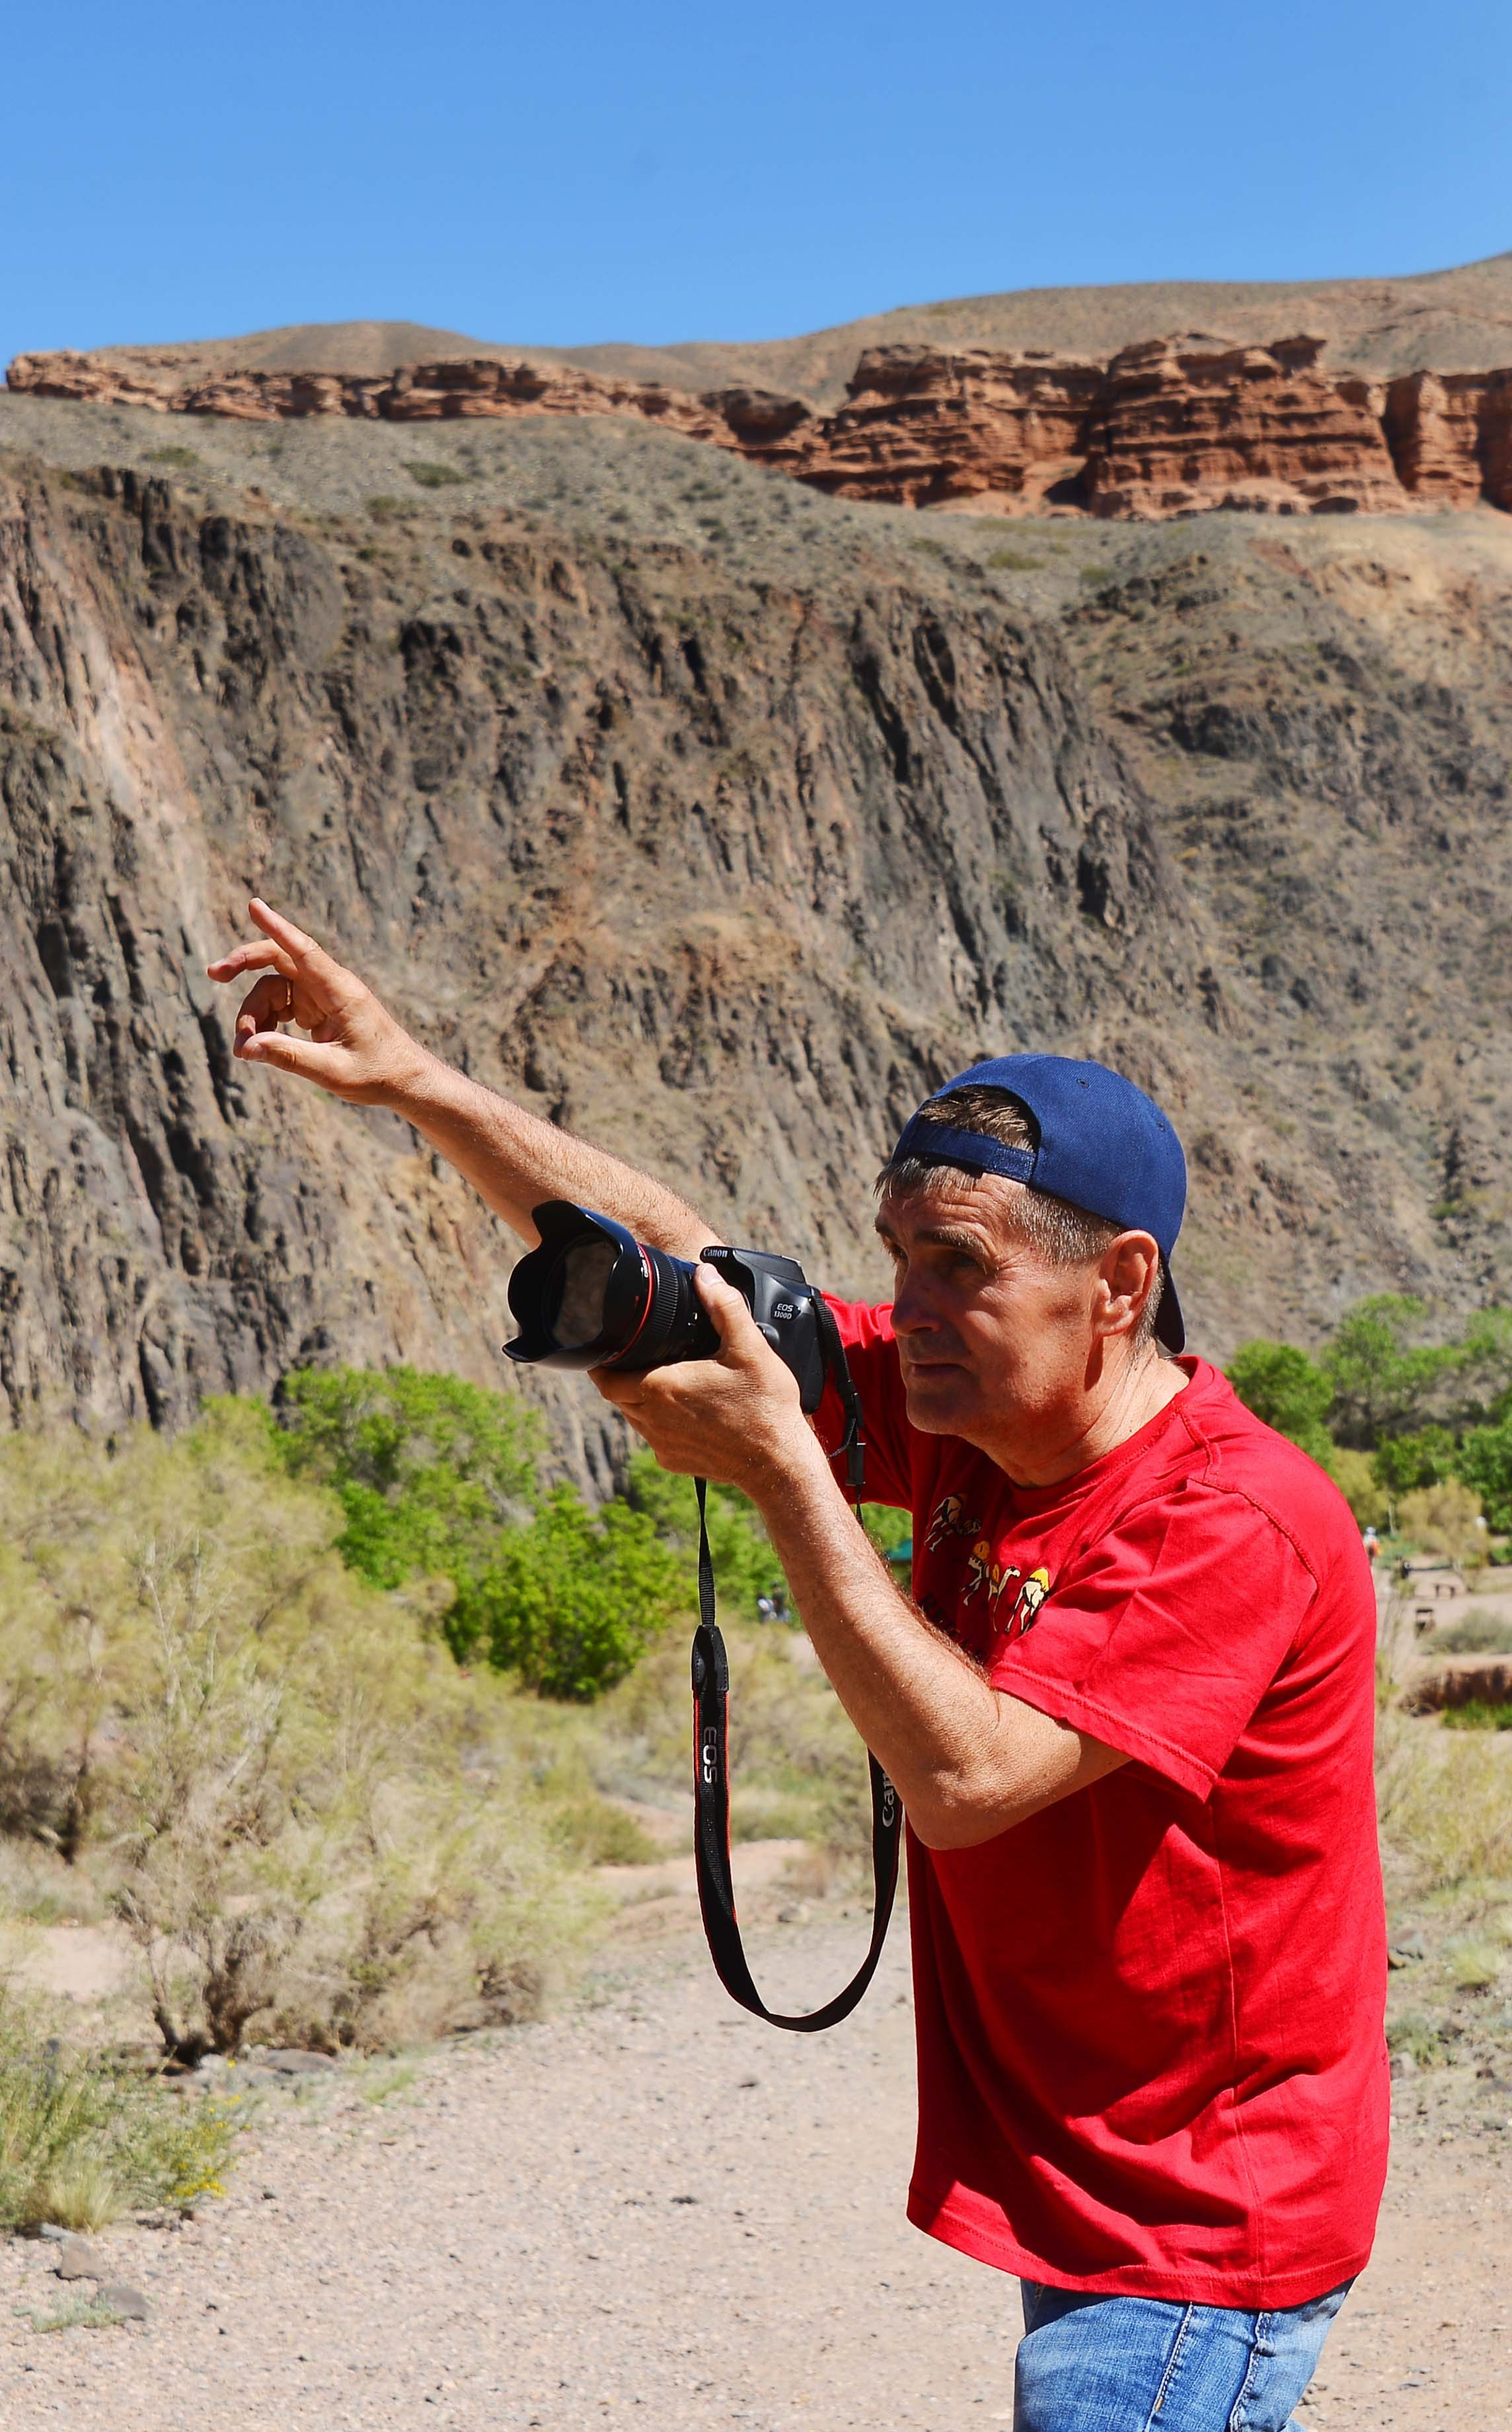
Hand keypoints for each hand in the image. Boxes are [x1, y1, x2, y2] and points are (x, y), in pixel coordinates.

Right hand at [206, 901, 430, 1105]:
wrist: (405, 1081)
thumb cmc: (378, 1074)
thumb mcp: (332, 1071)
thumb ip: (289, 1057)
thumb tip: (246, 1048)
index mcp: (340, 991)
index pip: (303, 951)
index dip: (277, 927)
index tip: (253, 904)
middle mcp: (330, 986)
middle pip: (279, 959)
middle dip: (245, 963)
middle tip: (213, 973)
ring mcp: (322, 997)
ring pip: (273, 990)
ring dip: (253, 1014)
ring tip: (243, 1050)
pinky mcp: (318, 1010)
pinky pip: (281, 1006)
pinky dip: (265, 1023)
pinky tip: (258, 1047)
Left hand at [593, 1267, 817, 1495]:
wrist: (778, 1462)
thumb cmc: (765, 1406)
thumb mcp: (750, 1348)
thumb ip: (724, 1306)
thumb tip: (706, 1275)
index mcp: (662, 1387)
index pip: (606, 1379)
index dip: (600, 1364)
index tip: (607, 1349)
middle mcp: (653, 1419)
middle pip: (616, 1396)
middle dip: (620, 1377)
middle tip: (634, 1358)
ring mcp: (662, 1444)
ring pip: (633, 1417)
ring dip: (638, 1399)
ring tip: (659, 1380)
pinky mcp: (674, 1461)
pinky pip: (654, 1438)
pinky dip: (658, 1423)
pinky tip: (683, 1411)